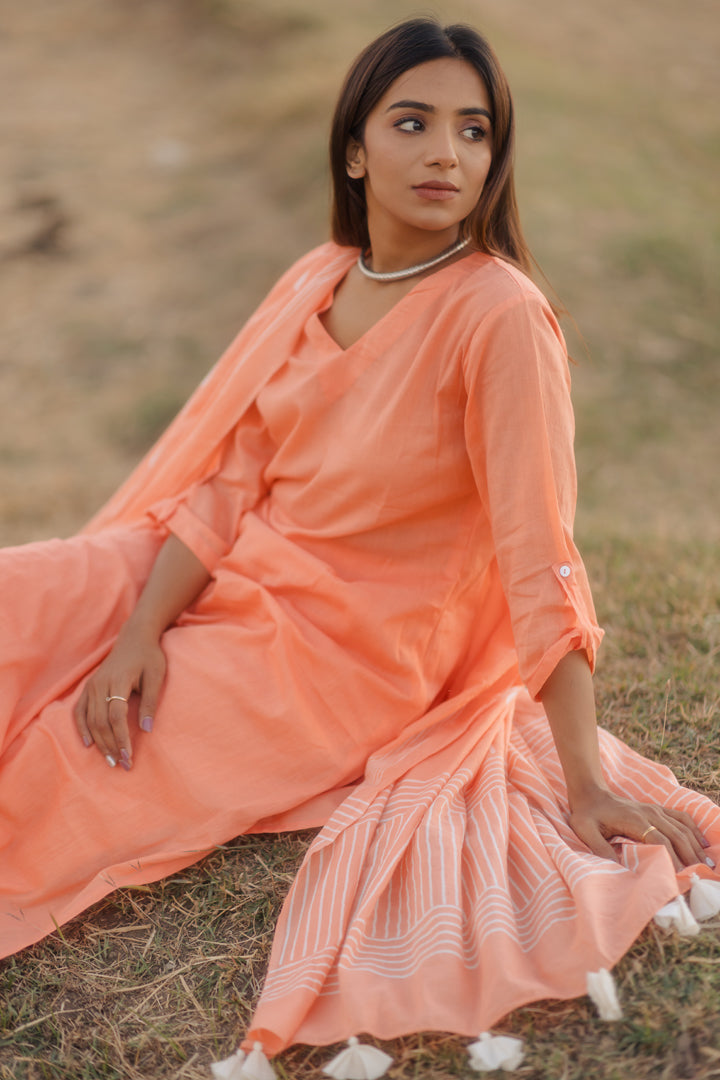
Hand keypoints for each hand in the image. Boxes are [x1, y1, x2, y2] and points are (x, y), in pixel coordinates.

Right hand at [73, 624, 165, 769]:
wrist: (135, 637)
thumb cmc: (149, 656)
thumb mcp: (156, 676)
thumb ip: (150, 702)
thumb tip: (147, 730)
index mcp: (118, 680)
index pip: (116, 716)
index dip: (121, 738)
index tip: (128, 757)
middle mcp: (100, 684)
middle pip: (101, 722)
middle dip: (111, 745)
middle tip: (122, 764)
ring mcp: (92, 685)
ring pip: (90, 720)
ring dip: (99, 742)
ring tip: (110, 759)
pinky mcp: (89, 687)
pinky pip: (80, 711)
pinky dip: (82, 728)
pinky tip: (88, 743)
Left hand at [568, 786, 712, 871]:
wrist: (590, 792)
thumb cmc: (586, 814)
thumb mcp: (585, 831)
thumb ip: (600, 849)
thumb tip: (619, 869)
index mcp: (635, 820)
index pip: (661, 842)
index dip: (672, 859)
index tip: (680, 877)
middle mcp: (650, 813)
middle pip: (677, 836)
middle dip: (690, 856)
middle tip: (699, 876)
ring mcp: (655, 809)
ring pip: (683, 828)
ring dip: (696, 845)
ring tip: (706, 863)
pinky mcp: (657, 809)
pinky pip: (681, 817)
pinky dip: (694, 829)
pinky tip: (702, 842)